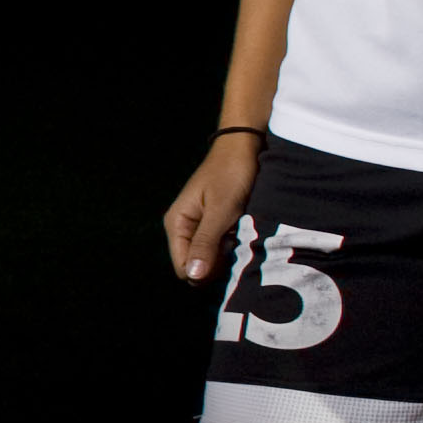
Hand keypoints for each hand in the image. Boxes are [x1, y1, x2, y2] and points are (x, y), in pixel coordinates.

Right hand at [165, 133, 261, 283]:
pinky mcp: (217, 226)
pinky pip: (224, 248)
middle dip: (219, 263)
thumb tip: (192, 276)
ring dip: (230, 254)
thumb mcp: (220, 210)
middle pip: (198, 267)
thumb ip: (205, 243)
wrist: (245, 146)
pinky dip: (236, 245)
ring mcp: (201, 228)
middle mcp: (185, 229)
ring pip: (213, 259)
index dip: (205, 271)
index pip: (184, 268)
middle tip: (237, 241)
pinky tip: (245, 230)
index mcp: (177, 224)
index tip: (228, 255)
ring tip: (243, 233)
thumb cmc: (231, 174)